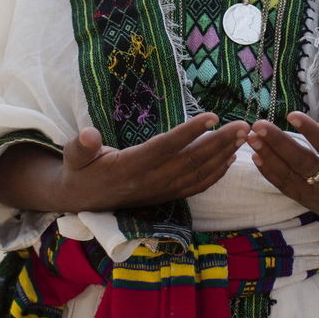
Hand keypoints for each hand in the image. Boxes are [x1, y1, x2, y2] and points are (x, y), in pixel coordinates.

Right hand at [56, 115, 249, 211]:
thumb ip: (80, 145)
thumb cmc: (81, 170)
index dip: (189, 132)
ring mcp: (161, 191)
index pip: (166, 147)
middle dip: (220, 142)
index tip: (212, 117)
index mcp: (130, 166)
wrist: (82, 201)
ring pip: (198, 174)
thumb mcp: (74, 156)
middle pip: (191, 160)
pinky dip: (216, 174)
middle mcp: (150, 181)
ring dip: (224, 156)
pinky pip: (196, 187)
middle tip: (244, 125)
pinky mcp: (166, 196)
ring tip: (244, 138)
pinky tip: (231, 159)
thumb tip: (88, 134)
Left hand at [247, 111, 318, 243]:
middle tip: (258, 125)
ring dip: (267, 156)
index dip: (311, 133)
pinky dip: (269, 173)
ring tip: (249, 137)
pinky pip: (285, 188)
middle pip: (301, 162)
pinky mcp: (309, 203)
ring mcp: (318, 196)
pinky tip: (255, 157)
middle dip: (278, 144)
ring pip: (288, 175)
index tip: (292, 115)